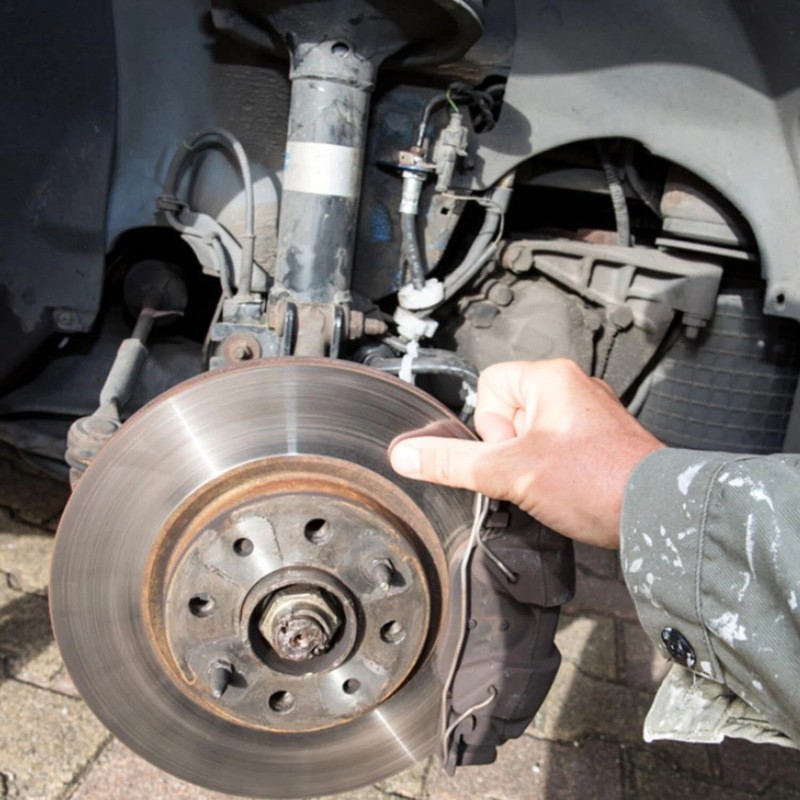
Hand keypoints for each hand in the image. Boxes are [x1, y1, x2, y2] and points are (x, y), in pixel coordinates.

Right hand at [389, 359, 663, 547]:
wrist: (657, 514)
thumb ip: (452, 463)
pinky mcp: (599, 439)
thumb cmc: (597, 482)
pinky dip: (553, 470)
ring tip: (556, 482)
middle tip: (535, 470)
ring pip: (529, 435)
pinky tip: (568, 488)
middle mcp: (572, 386)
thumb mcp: (509, 472)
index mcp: (551, 377)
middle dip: (511, 449)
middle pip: (506, 413)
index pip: (487, 387)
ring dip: (531, 463)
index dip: (490, 427)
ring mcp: (588, 413)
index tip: (513, 452)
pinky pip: (554, 447)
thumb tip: (406, 454)